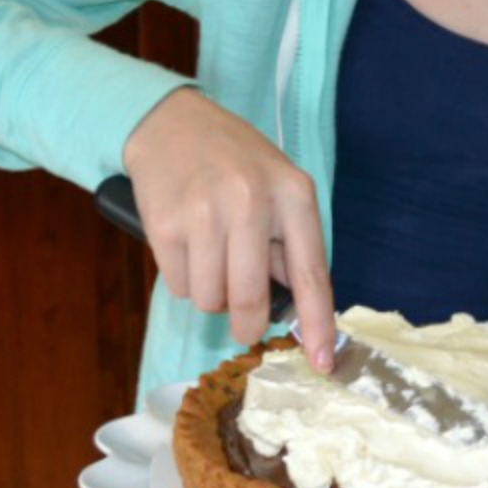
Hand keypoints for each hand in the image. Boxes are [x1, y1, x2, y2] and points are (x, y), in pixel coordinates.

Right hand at [122, 87, 335, 367]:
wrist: (171, 123)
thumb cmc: (235, 162)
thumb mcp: (278, 187)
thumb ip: (290, 243)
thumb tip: (297, 312)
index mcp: (293, 195)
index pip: (311, 275)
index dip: (318, 325)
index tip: (323, 364)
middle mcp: (251, 203)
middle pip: (251, 299)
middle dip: (247, 324)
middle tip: (244, 325)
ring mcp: (205, 214)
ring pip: (211, 300)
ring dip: (212, 295)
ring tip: (212, 256)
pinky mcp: (165, 226)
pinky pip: (180, 287)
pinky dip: (186, 280)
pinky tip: (188, 245)